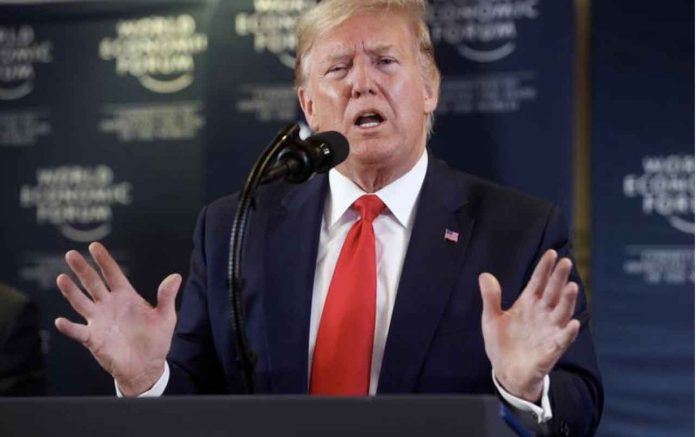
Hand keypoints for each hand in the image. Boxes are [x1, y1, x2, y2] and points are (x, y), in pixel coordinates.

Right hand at [54, 242, 180, 396]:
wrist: (147, 366)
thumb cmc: (156, 340)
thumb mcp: (165, 316)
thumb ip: (166, 296)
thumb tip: (176, 276)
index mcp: (126, 296)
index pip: (113, 274)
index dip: (104, 260)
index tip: (94, 246)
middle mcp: (109, 305)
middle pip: (93, 283)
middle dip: (82, 269)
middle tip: (71, 254)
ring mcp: (99, 321)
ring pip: (81, 302)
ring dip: (71, 292)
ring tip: (62, 279)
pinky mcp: (93, 339)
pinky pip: (78, 332)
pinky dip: (69, 327)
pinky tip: (61, 321)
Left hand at [479, 249, 580, 401]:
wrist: (506, 372)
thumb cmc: (501, 343)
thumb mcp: (491, 318)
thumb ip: (491, 298)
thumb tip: (484, 275)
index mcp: (528, 303)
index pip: (538, 282)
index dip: (544, 268)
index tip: (552, 253)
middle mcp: (542, 314)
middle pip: (553, 292)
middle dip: (559, 278)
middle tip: (566, 262)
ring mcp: (549, 330)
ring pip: (562, 312)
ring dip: (568, 300)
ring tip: (572, 286)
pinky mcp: (551, 350)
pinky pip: (562, 340)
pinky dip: (568, 333)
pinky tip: (573, 324)